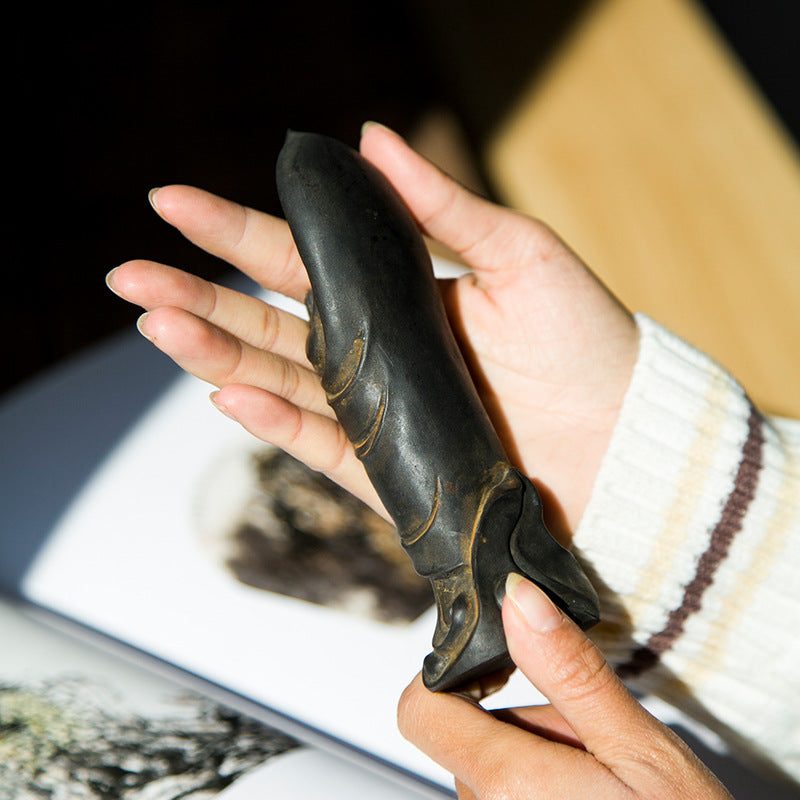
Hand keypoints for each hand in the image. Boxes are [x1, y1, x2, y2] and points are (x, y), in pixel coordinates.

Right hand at [106, 122, 637, 536]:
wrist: (628, 438)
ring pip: (280, 383)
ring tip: (158, 323)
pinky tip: (226, 392)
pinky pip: (323, 446)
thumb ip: (442, 206)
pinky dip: (275, 423)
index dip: (234, 232)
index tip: (169, 202)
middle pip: (270, 324)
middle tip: (129, 275)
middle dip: (199, 297)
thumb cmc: (587, 341)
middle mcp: (377, 353)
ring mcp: (379, 412)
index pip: (300, 260)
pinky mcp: (391, 470)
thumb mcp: (521, 255)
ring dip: (217, 354)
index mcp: (399, 296)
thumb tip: (367, 138)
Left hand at [398, 573, 732, 799]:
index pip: (420, 711)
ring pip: (494, 766)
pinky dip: (543, 784)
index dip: (445, 675)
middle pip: (469, 735)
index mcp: (508, 783)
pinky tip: (595, 795)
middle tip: (591, 739)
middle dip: (526, 721)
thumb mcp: (639, 748)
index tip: (493, 664)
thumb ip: (569, 672)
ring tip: (603, 776)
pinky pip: (509, 796)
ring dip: (540, 755)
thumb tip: (516, 599)